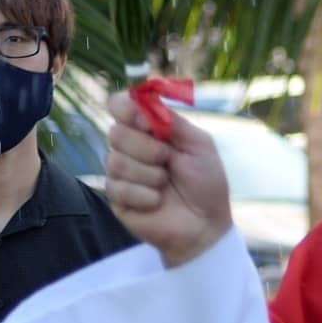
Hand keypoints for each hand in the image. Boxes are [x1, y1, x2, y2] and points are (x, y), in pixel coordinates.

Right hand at [105, 90, 232, 267]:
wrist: (205, 223)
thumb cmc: (206, 183)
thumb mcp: (199, 145)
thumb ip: (174, 122)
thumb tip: (145, 99)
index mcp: (150, 130)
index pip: (120, 105)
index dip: (126, 108)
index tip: (145, 121)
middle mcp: (131, 148)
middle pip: (116, 132)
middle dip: (147, 148)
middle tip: (169, 160)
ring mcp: (121, 173)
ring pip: (115, 161)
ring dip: (149, 173)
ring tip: (166, 183)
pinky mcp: (116, 198)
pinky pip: (118, 188)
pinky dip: (145, 194)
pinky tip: (157, 201)